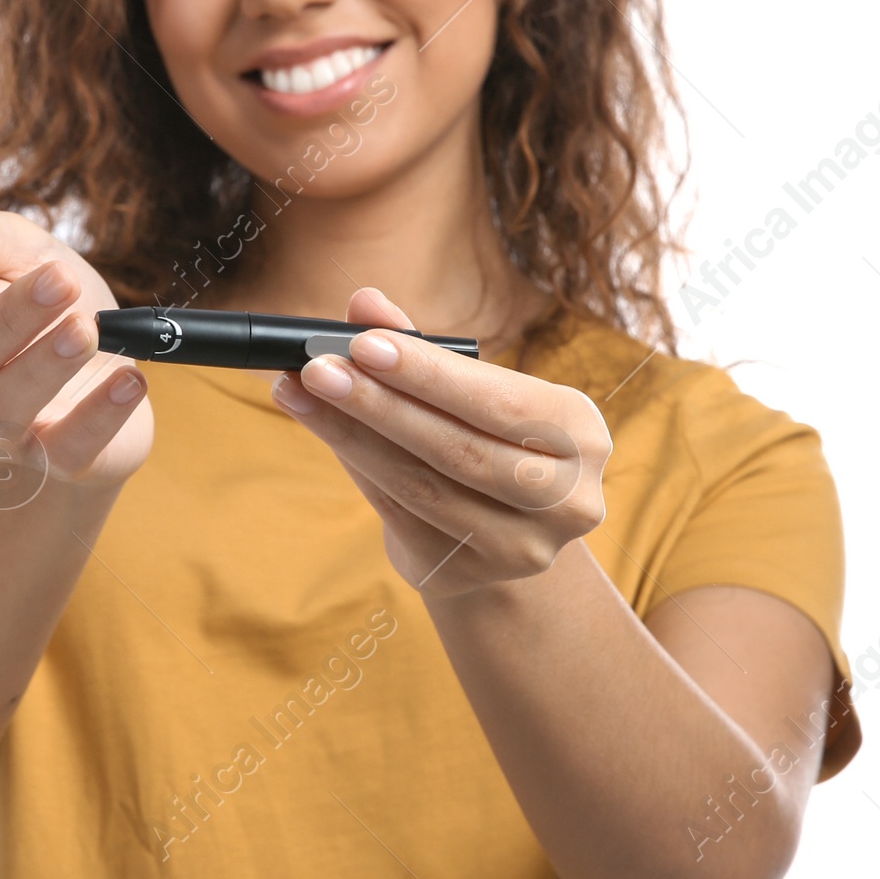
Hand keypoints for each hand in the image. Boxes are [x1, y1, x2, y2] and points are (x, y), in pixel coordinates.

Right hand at [0, 191, 153, 489]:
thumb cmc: (51, 300)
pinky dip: (99, 417)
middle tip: (60, 279)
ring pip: (1, 410)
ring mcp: (3, 430)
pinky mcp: (59, 460)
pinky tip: (129, 382)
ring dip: (45, 367)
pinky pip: (67, 451)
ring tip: (88, 330)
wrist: (111, 361)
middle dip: (7, 318)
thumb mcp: (22, 251)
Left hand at [270, 287, 609, 595]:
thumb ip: (418, 347)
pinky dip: (356, 466)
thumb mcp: (467, 390)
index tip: (361, 342)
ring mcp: (524, 549)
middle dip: (379, 404)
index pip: (497, 399)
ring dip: (352, 435)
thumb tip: (363, 302)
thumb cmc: (483, 437)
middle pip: (459, 449)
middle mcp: (567, 498)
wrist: (499, 531)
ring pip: (423, 486)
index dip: (427, 372)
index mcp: (580, 433)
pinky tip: (320, 429)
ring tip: (299, 392)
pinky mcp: (472, 576)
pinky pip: (402, 515)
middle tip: (316, 368)